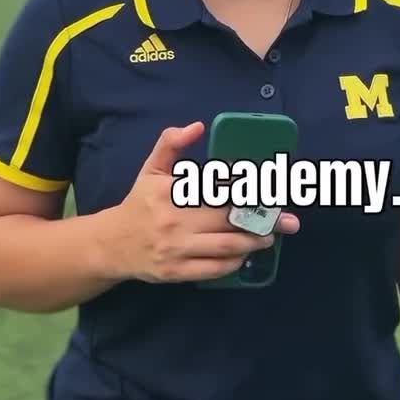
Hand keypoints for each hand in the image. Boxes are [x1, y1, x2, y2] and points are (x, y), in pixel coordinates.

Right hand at [99, 122, 299, 283]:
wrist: (111, 244)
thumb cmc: (139, 203)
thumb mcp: (151, 168)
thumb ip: (170, 143)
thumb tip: (198, 126)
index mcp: (171, 191)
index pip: (218, 187)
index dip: (247, 187)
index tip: (271, 187)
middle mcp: (175, 220)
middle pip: (229, 217)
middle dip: (262, 217)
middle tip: (287, 218)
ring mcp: (176, 248)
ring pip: (226, 245)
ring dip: (254, 241)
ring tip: (271, 236)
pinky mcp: (176, 272)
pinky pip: (213, 269)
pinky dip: (234, 262)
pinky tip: (245, 255)